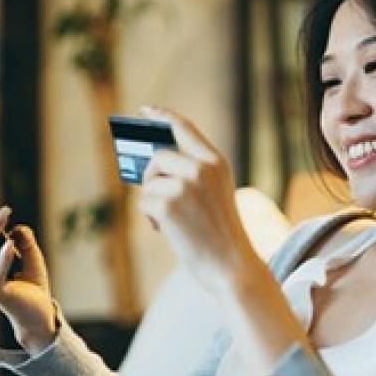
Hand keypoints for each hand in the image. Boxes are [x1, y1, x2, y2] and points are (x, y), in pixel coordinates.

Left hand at [137, 106, 258, 294]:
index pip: (184, 128)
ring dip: (153, 202)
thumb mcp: (214, 193)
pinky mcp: (167, 204)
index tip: (146, 110)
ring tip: (171, 221)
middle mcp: (201, 168)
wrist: (231, 265)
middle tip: (159, 198)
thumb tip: (151, 165)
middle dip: (153, 177)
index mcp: (216, 162)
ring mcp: (184, 185)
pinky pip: (144, 202)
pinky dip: (150, 218)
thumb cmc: (220, 233)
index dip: (163, 116)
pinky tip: (167, 230)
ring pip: (149, 182)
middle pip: (159, 157)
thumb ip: (191, 173)